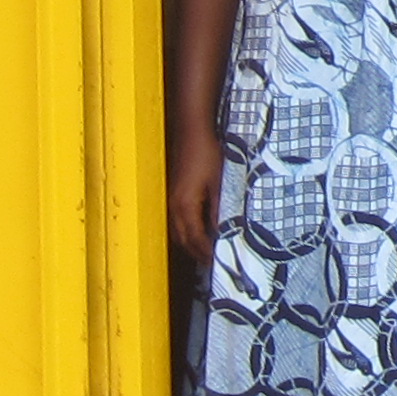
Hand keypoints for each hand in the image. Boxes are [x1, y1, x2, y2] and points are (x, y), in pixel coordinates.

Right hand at [168, 127, 222, 263]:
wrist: (192, 132)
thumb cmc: (207, 154)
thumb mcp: (219, 182)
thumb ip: (220, 209)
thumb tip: (224, 232)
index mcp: (186, 206)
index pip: (196, 239)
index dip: (207, 253)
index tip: (220, 263)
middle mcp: (175, 207)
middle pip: (184, 240)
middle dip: (198, 254)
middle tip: (215, 264)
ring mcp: (172, 200)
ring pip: (179, 232)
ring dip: (192, 244)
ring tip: (209, 252)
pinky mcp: (175, 194)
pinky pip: (179, 222)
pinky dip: (189, 232)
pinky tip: (201, 231)